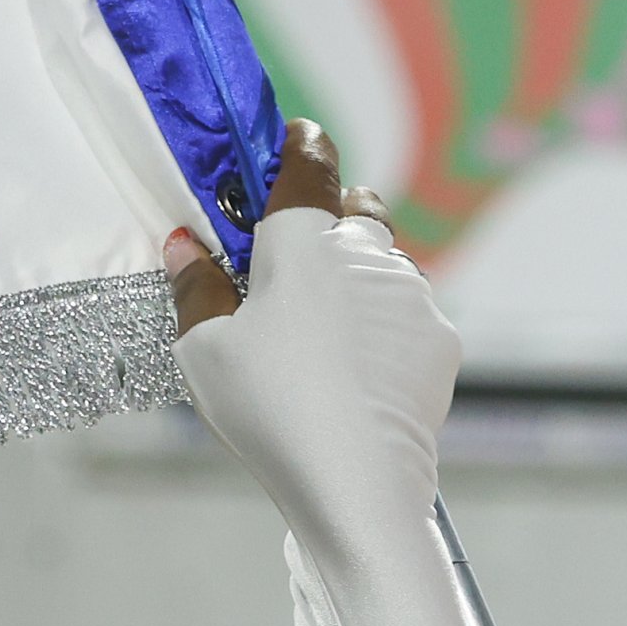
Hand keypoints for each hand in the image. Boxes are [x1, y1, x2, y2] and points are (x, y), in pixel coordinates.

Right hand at [166, 120, 459, 585]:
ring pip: (387, 264)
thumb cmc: (270, 411)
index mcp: (304, 241)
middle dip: (332, 215)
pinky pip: (409, 313)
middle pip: (358, 208)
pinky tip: (357, 365)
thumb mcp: (204, 348)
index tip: (293, 140)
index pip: (309, 162)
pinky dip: (384, 323)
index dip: (299, 145)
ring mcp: (414, 298)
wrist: (359, 485)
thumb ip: (196, 286)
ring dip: (359, 276)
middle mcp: (369, 256)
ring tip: (323, 328)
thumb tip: (186, 244)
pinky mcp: (440, 341)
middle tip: (294, 253)